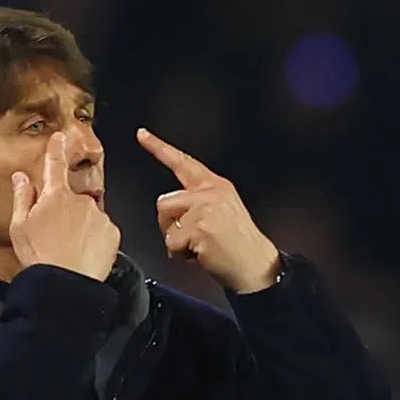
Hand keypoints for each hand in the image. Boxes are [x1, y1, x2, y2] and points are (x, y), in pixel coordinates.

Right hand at [10, 133, 119, 280]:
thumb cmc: (40, 258)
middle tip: (54, 235)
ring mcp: (99, 216)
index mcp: (55, 196)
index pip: (55, 165)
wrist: (66, 286)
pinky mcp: (113, 233)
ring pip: (88, 215)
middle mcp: (80, 201)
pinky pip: (102, 230)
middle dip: (65, 211)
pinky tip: (83, 252)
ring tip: (68, 248)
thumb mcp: (19, 226)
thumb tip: (21, 177)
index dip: (56, 149)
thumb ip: (22, 197)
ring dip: (81, 226)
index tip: (60, 137)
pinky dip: (95, 238)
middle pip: (72, 198)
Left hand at [137, 128, 279, 293]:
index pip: (183, 162)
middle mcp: (211, 193)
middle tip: (192, 237)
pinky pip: (172, 243)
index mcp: (216, 185)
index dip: (159, 148)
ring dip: (176, 241)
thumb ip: (198, 201)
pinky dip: (181, 255)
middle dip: (169, 225)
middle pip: (163, 203)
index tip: (142, 134)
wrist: (256, 265)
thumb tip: (168, 208)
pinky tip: (201, 254)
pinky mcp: (200, 228)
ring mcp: (206, 210)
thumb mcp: (223, 209)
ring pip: (166, 224)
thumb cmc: (238, 244)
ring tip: (199, 245)